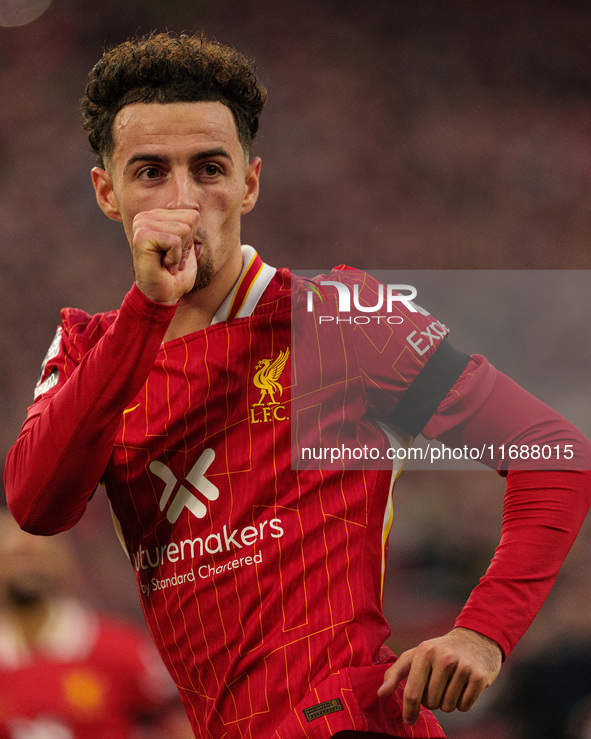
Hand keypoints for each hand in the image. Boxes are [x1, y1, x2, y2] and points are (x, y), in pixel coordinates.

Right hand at [131, 208, 199, 304]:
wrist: (162, 295)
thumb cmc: (175, 273)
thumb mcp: (187, 245)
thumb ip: (189, 226)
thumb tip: (196, 211)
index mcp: (156, 215)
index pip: (192, 215)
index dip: (190, 239)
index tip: (176, 252)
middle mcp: (146, 216)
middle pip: (189, 220)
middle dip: (186, 245)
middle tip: (171, 258)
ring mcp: (142, 224)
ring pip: (184, 230)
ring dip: (179, 252)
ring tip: (167, 262)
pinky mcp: (141, 236)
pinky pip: (175, 241)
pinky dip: (174, 257)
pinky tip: (163, 264)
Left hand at [377, 627, 501, 725]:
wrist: (476, 638)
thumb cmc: (440, 650)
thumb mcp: (417, 654)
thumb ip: (396, 672)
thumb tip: (381, 693)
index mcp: (425, 651)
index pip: (413, 691)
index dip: (409, 710)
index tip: (408, 720)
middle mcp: (444, 658)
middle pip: (431, 703)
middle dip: (432, 700)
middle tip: (437, 684)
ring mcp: (463, 667)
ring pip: (448, 706)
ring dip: (447, 702)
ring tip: (451, 683)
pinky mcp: (479, 677)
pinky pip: (464, 706)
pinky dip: (462, 702)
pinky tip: (463, 686)